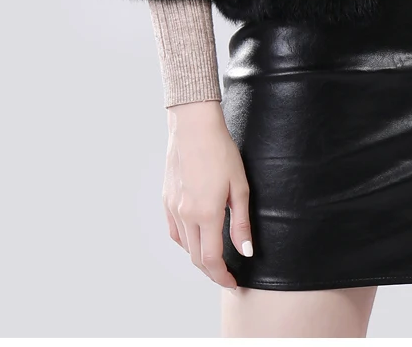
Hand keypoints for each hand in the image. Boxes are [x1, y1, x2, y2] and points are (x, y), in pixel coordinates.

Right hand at [162, 100, 252, 289]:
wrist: (194, 128)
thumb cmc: (221, 152)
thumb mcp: (239, 186)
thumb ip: (240, 222)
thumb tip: (245, 251)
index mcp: (206, 213)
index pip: (212, 260)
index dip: (222, 277)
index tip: (233, 283)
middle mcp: (186, 215)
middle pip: (197, 258)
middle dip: (212, 272)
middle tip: (226, 276)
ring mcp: (173, 208)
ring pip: (185, 246)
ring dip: (199, 258)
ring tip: (215, 259)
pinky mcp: (167, 200)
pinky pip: (175, 231)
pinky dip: (185, 242)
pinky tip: (196, 239)